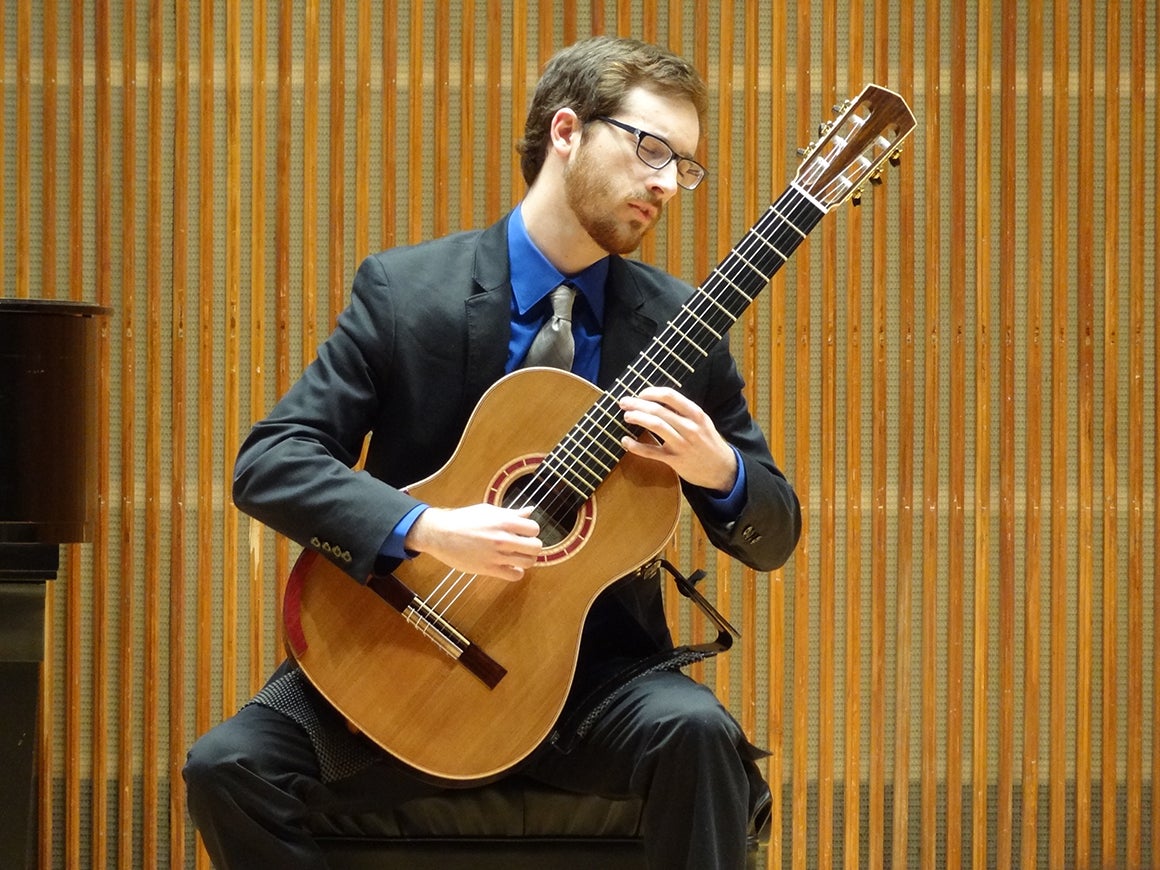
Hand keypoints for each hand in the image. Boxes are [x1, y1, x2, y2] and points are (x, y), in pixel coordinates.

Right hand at [403, 504, 542, 581]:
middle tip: (524, 546)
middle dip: (532, 546)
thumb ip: (511, 513)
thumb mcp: (488, 511)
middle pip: (535, 547)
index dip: (531, 531)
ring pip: (528, 562)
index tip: (524, 533)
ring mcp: (496, 555)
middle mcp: (502, 538)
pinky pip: (514, 575)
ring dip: (526, 559)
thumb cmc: (463, 520)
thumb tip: (529, 511)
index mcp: (503, 521)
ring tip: (518, 556)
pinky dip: (516, 572)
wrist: (440, 533)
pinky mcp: (488, 569)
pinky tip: (510, 566)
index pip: (534, 529)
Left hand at [618, 387, 737, 492]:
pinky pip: (651, 452)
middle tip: (624, 402)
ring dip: (638, 418)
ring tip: (626, 416)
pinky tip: (625, 441)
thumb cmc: (709, 443)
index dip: (651, 393)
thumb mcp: (702, 422)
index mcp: (696, 414)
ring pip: (656, 426)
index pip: (671, 396)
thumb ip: (683, 412)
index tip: (640, 394)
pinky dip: (635, 446)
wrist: (723, 469)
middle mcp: (690, 427)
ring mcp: (682, 444)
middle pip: (659, 410)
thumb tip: (657, 401)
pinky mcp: (675, 460)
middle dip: (637, 404)